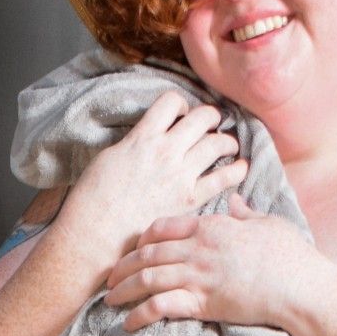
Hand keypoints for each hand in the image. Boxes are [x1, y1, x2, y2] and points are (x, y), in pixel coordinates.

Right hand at [56, 91, 246, 287]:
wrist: (97, 233)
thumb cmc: (94, 198)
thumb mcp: (111, 156)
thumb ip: (136, 143)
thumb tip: (149, 139)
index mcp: (143, 137)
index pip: (171, 102)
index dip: (181, 104)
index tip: (182, 114)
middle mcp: (166, 151)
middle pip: (202, 117)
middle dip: (210, 117)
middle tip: (212, 125)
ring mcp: (180, 175)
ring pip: (217, 143)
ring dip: (226, 140)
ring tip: (228, 145)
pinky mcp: (190, 200)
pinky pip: (223, 178)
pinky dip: (237, 169)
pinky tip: (241, 167)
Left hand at [102, 193, 315, 330]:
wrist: (301, 286)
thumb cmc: (291, 255)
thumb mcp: (267, 223)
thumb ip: (245, 213)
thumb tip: (235, 202)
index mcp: (212, 226)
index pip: (163, 226)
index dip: (142, 238)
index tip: (133, 248)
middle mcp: (199, 248)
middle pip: (147, 253)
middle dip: (122, 265)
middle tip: (107, 277)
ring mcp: (199, 276)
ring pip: (147, 278)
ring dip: (123, 290)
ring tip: (108, 301)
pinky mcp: (203, 304)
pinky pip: (160, 306)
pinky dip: (140, 315)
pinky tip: (128, 324)